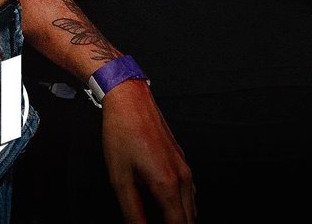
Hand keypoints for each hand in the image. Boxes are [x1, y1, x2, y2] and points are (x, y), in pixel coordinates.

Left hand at [101, 80, 195, 222]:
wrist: (130, 100)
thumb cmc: (122, 134)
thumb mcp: (120, 179)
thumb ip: (132, 212)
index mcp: (168, 185)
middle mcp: (183, 179)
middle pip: (189, 221)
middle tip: (150, 223)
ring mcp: (186, 169)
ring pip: (192, 209)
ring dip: (179, 220)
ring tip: (156, 218)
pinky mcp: (183, 162)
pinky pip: (189, 194)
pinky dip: (181, 208)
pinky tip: (163, 208)